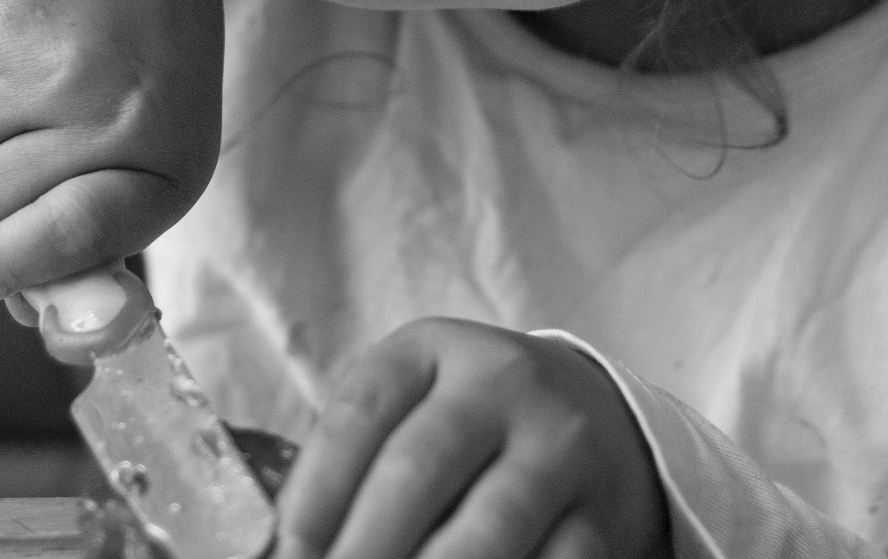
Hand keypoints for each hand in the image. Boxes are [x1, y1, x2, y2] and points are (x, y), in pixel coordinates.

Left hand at [274, 318, 670, 558]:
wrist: (594, 415)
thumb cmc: (467, 424)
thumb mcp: (412, 405)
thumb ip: (353, 464)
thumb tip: (288, 554)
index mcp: (433, 349)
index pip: (361, 412)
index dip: (314, 492)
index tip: (288, 552)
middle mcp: (500, 384)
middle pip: (418, 469)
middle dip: (363, 549)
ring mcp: (558, 446)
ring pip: (489, 529)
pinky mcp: (599, 515)